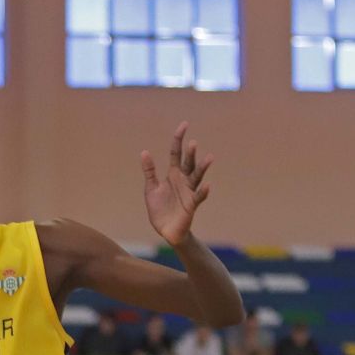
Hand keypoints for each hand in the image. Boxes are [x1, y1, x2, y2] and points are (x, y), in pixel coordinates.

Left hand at [141, 121, 213, 248]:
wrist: (165, 230)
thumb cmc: (159, 209)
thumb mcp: (151, 188)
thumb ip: (150, 171)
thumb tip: (144, 151)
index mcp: (172, 175)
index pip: (176, 153)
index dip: (179, 139)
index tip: (184, 125)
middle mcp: (183, 180)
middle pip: (188, 163)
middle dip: (191, 154)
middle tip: (193, 143)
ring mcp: (189, 192)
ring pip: (197, 177)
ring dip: (202, 168)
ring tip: (209, 157)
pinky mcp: (191, 205)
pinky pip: (199, 197)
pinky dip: (203, 191)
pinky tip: (208, 185)